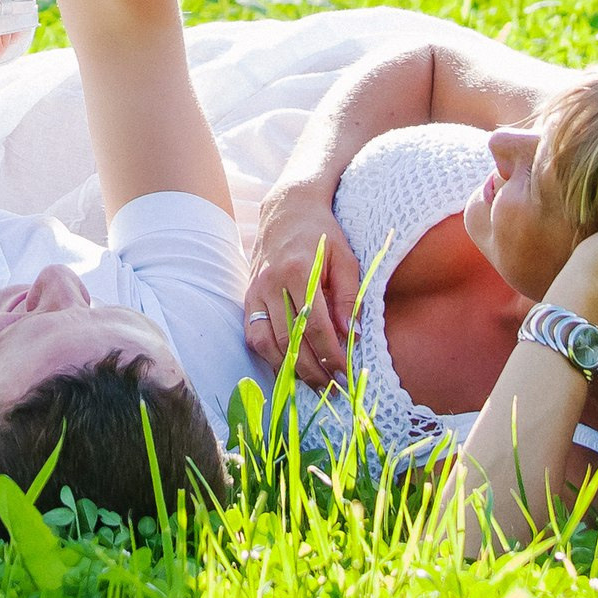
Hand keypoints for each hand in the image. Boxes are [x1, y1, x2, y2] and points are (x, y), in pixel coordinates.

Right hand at [242, 186, 360, 387]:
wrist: (287, 211)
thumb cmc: (322, 235)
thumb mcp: (345, 258)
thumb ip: (348, 296)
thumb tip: (350, 336)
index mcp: (298, 271)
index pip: (314, 324)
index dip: (330, 353)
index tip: (345, 371)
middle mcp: (272, 283)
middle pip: (289, 339)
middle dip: (312, 369)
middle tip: (332, 387)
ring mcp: (255, 290)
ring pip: (265, 342)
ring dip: (288, 368)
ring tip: (311, 383)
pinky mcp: (248, 297)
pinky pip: (253, 334)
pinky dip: (269, 355)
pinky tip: (288, 366)